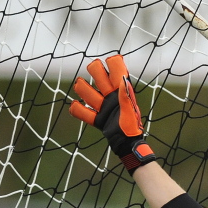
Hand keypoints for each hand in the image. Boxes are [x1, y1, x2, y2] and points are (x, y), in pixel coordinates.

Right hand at [70, 55, 156, 171]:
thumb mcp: (129, 110)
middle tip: (95, 74)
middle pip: (97, 74)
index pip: (116, 69)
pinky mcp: (98, 119)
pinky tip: (76, 106)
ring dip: (83, 89)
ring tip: (85, 92)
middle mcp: (111, 96)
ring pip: (87, 91)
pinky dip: (77, 109)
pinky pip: (82, 112)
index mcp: (121, 91)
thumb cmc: (131, 127)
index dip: (112, 63)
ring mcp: (103, 107)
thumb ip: (125, 95)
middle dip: (94, 71)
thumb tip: (123, 78)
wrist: (126, 145)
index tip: (110, 63)